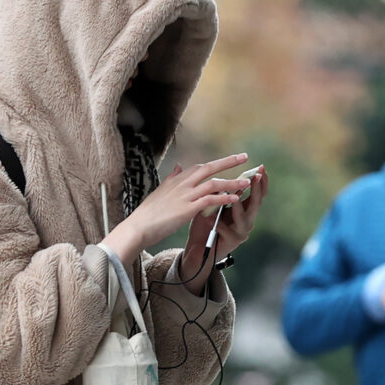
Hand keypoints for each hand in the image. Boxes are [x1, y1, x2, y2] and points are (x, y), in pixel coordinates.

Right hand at [101, 153, 249, 264]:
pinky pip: (210, 200)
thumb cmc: (148, 213)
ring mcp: (185, 195)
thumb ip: (171, 178)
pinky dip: (224, 198)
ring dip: (231, 182)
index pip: (200, 167)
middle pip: (209, 168)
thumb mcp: (160, 191)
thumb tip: (178, 166)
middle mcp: (182, 183)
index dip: (216, 163)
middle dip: (228, 162)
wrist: (138, 227)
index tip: (230, 159)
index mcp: (176, 179)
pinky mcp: (187, 208)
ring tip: (246, 182)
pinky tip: (235, 198)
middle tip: (244, 157)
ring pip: (213, 183)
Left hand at [179, 165, 268, 290]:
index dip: (261, 181)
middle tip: (257, 176)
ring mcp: (241, 232)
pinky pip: (227, 230)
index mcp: (244, 209)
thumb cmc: (206, 223)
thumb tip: (222, 177)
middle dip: (257, 189)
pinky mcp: (232, 242)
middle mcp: (247, 220)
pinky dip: (219, 224)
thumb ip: (220, 192)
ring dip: (238, 207)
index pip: (258, 194)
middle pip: (256, 203)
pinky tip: (211, 218)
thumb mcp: (213, 203)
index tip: (261, 167)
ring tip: (234, 198)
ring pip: (244, 218)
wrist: (198, 247)